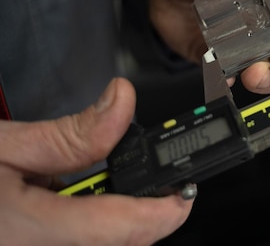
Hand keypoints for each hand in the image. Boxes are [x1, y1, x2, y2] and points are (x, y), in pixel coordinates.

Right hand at [0, 78, 192, 245]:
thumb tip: (121, 103)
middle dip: (147, 214)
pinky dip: (97, 223)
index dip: (161, 212)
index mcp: (26, 232)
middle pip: (117, 242)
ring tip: (121, 187)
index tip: (186, 192)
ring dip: (121, 219)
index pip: (116, 228)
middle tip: (163, 185)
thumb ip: (71, 134)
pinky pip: (80, 245)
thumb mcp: (6, 145)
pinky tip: (89, 202)